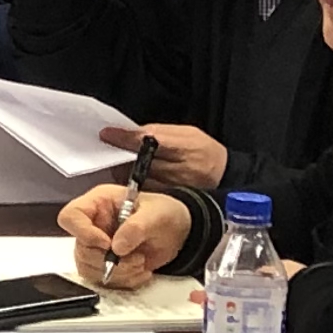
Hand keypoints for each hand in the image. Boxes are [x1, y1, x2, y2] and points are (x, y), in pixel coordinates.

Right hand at [63, 185, 186, 288]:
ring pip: (88, 268)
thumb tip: (117, 246)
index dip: (84, 233)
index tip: (107, 244)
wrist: (178, 232)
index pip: (71, 216)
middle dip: (108, 260)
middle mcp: (93, 225)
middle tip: (134, 258)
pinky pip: (103, 280)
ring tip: (140, 263)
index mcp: (99, 203)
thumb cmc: (165, 213)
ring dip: (117, 272)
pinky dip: (124, 280)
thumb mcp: (156, 214)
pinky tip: (140, 271)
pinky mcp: (105, 264)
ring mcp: (97, 246)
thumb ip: (137, 226)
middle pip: (80, 248)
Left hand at [108, 122, 225, 192]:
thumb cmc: (204, 151)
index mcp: (184, 148)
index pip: (148, 141)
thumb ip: (157, 132)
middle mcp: (179, 170)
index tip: (106, 134)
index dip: (125, 138)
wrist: (226, 176)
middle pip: (139, 163)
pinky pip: (144, 193)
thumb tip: (127, 132)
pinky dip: (134, 185)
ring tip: (123, 164)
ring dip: (125, 172)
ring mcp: (174, 188)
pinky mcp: (169, 200)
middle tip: (110, 148)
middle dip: (122, 156)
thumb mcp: (186, 133)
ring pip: (138, 180)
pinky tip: (133, 178)